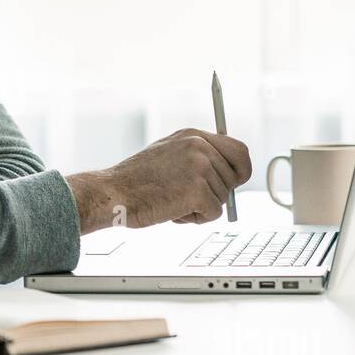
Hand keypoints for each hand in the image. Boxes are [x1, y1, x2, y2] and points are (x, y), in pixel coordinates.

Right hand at [65, 128, 251, 232]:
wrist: (113, 193)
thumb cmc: (134, 181)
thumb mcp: (167, 154)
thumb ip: (196, 157)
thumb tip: (225, 176)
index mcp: (193, 135)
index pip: (239, 150)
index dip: (240, 170)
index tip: (233, 182)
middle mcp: (199, 146)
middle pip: (234, 179)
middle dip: (216, 194)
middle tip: (187, 197)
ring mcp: (200, 167)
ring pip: (223, 199)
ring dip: (200, 207)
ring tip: (171, 201)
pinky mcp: (198, 190)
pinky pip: (214, 213)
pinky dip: (196, 219)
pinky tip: (173, 211)